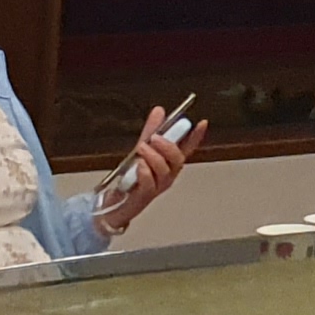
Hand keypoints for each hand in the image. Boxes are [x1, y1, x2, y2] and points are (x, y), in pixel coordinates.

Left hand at [95, 107, 192, 231]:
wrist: (113, 203)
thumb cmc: (130, 178)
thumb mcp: (140, 150)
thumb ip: (150, 131)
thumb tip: (159, 111)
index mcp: (169, 164)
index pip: (187, 149)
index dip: (195, 137)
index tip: (201, 123)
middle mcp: (168, 175)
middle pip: (177, 160)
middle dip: (168, 146)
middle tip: (155, 137)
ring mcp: (157, 187)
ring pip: (164, 171)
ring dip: (153, 156)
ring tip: (141, 148)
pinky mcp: (144, 196)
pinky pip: (149, 184)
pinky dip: (145, 172)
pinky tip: (138, 165)